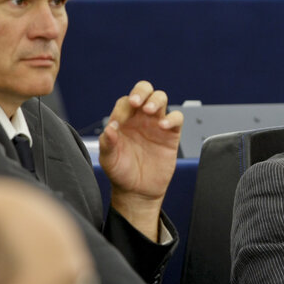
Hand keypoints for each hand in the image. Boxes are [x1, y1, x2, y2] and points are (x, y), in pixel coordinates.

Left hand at [99, 81, 182, 239]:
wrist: (138, 192)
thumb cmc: (121, 173)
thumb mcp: (108, 160)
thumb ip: (107, 143)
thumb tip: (110, 128)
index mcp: (123, 121)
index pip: (125, 102)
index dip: (124, 106)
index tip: (121, 121)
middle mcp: (140, 119)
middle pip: (145, 91)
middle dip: (142, 91)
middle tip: (138, 103)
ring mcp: (156, 125)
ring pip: (161, 99)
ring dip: (156, 100)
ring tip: (150, 111)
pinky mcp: (171, 135)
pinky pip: (176, 118)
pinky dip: (172, 118)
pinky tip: (163, 126)